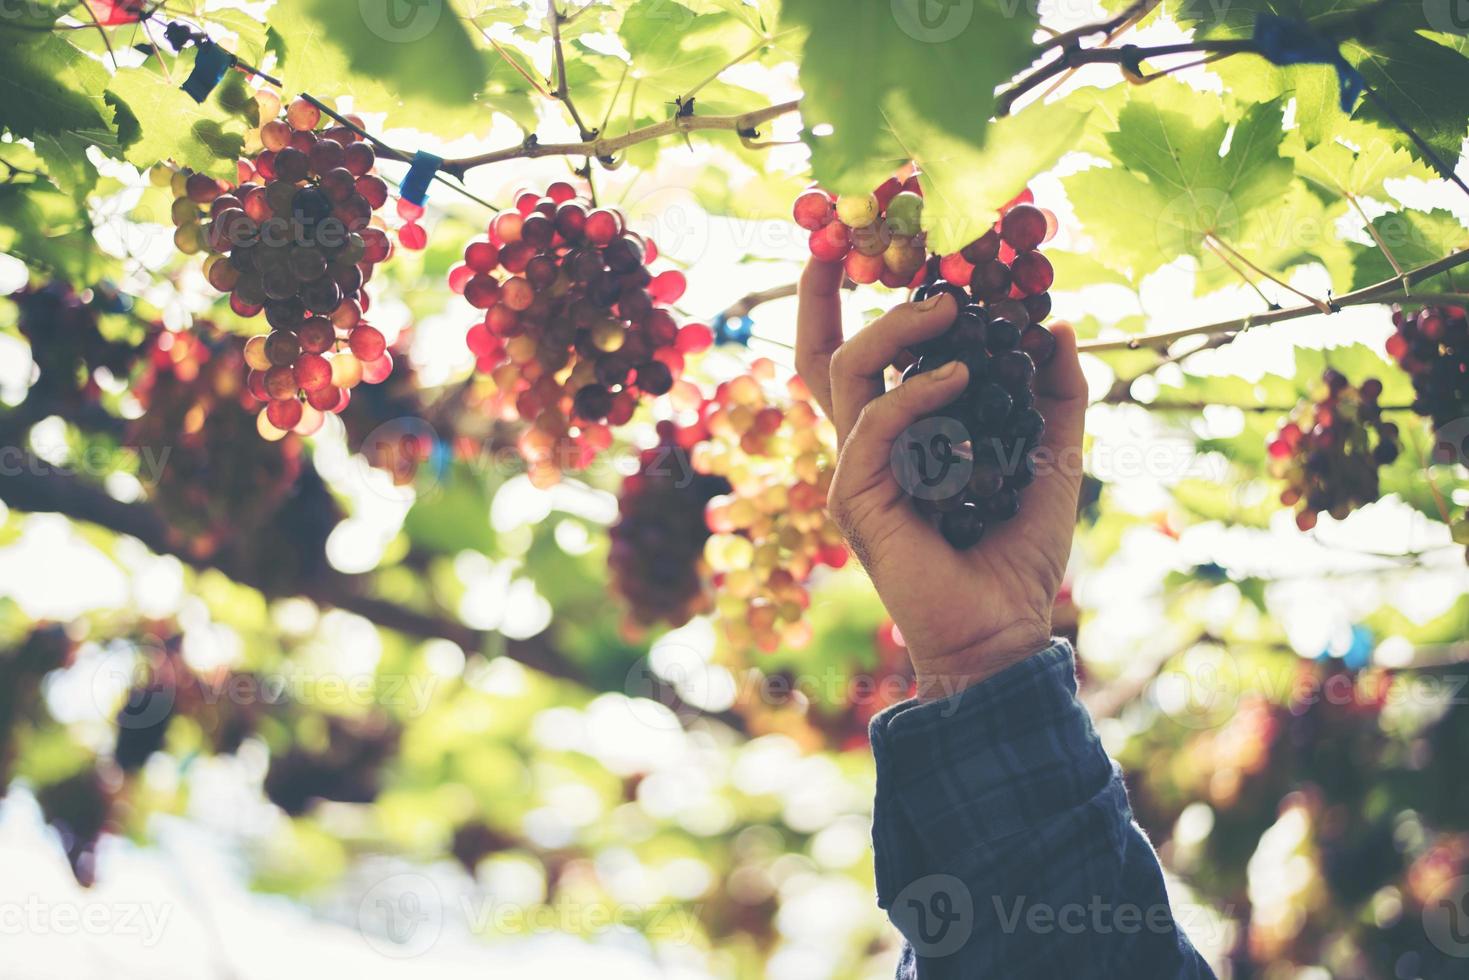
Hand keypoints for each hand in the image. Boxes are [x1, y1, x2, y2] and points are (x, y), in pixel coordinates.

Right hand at [796, 259, 1088, 698]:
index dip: (847, 303)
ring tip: (949, 307)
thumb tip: (1059, 325)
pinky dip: (916, 393)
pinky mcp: (859, 499)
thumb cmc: (1016, 548)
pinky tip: (960, 376)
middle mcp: (867, 446)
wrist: (1005, 627)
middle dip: (824, 297)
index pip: (856, 359)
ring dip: (894, 331)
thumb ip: (1054, 394)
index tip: (861, 247)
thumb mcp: (1050, 456)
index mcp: (899, 433)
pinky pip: (875, 427)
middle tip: (868, 252)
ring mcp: (857, 472)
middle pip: (821, 358)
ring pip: (845, 375)